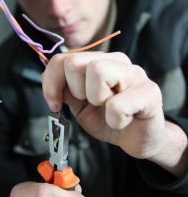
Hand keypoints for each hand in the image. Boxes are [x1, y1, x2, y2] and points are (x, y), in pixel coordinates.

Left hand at [42, 52, 187, 175]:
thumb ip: (66, 90)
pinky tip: (124, 120)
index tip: (55, 103)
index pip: (62, 58)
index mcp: (98, 60)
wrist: (139, 138)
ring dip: (97, 100)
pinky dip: (115, 121)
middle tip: (90, 104)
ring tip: (109, 110)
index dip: (51, 82)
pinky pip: (117, 105)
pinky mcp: (150, 92)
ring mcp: (135, 73)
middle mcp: (116, 60)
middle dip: (75, 91)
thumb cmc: (110, 119)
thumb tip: (45, 76)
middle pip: (74, 62)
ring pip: (97, 71)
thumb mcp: (80, 106)